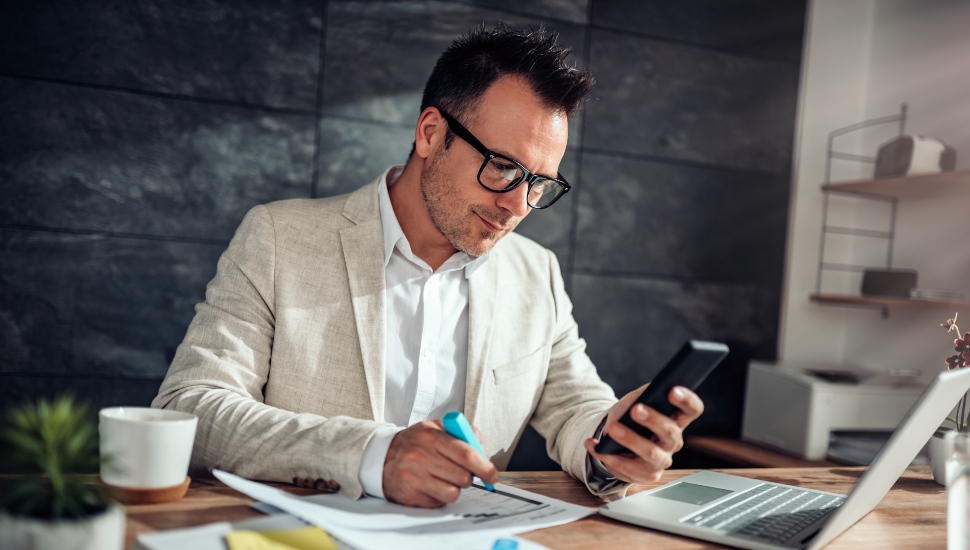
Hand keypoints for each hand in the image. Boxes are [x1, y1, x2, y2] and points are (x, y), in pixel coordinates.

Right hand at [382, 419, 498, 507]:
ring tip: (445, 478)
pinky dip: (441, 496)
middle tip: (464, 473)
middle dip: (470, 478)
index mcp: (431, 437)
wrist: (381, 457)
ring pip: (453, 493)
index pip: (466, 454)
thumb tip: (483, 452)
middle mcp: (421, 457)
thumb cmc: (415, 442)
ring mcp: (415, 478)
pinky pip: (439, 502)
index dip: (484, 467)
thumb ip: (462, 433)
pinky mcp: (410, 496)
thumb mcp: (435, 428)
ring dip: (455, 488)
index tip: (493, 475)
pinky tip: (431, 485)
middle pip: (463, 477)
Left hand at [584, 384, 703, 483]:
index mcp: (676, 419)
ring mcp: (661, 460)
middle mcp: (673, 441)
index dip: (686, 400)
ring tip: (613, 429)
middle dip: (653, 420)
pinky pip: (627, 467)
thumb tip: (650, 390)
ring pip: (650, 452)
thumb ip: (645, 394)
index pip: (692, 409)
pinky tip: (593, 444)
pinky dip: (607, 455)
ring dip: (631, 440)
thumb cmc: (631, 417)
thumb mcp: (637, 400)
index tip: (672, 391)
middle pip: (670, 432)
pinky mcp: (645, 474)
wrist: (614, 440)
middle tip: (637, 410)